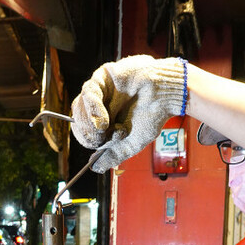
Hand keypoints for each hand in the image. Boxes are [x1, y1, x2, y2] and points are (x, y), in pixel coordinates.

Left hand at [71, 55, 186, 172]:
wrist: (165, 96)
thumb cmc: (152, 117)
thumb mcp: (130, 143)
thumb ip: (113, 155)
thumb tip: (95, 169)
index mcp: (104, 119)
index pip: (84, 130)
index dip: (86, 139)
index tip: (96, 146)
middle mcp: (99, 104)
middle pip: (79, 118)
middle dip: (86, 133)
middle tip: (98, 139)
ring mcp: (101, 89)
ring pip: (80, 106)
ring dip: (89, 122)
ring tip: (103, 128)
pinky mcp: (103, 76)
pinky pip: (89, 92)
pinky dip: (93, 108)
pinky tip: (103, 119)